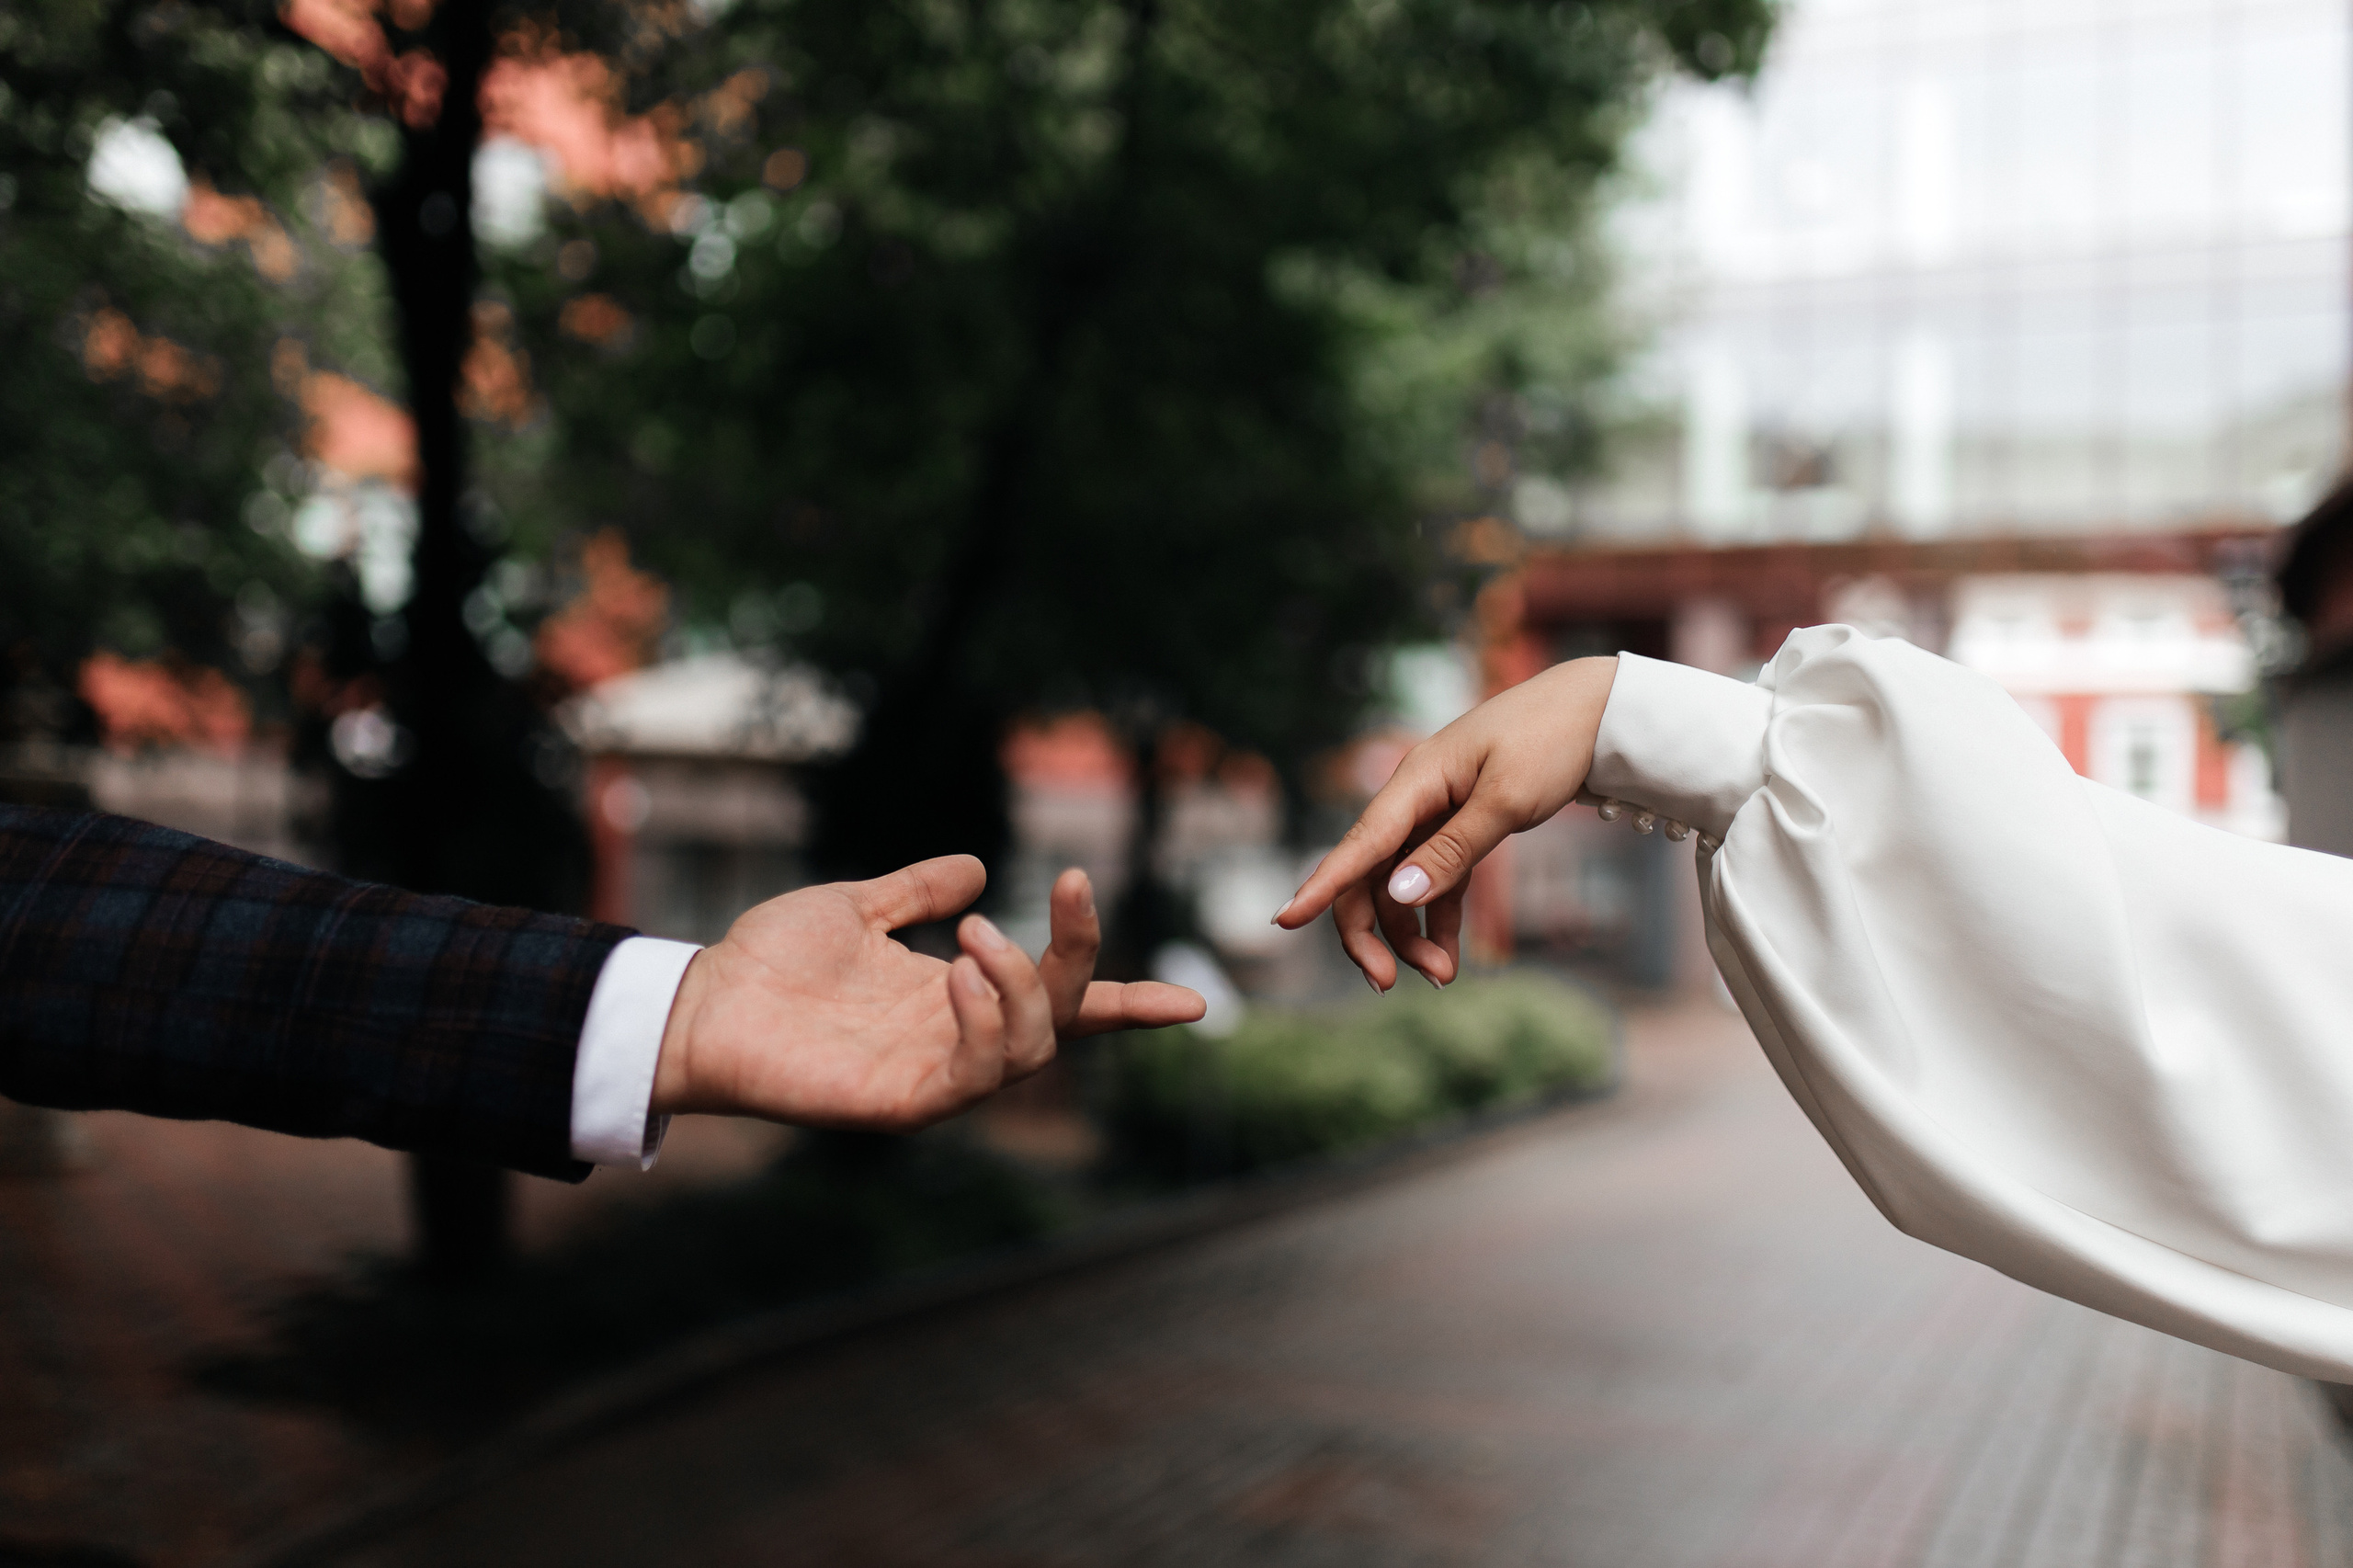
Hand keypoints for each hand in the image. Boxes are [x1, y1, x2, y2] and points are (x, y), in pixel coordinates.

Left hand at [650, 856, 1205, 1130]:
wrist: (697, 1000)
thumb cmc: (766, 962)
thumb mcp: (854, 905)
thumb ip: (916, 891)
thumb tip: (978, 869)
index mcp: (955, 998)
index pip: (1059, 1008)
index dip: (1124, 1006)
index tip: (1195, 1005)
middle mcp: (956, 1041)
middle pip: (1060, 1016)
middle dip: (1081, 952)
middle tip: (1070, 882)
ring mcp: (933, 1078)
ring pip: (1031, 1049)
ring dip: (1024, 984)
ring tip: (973, 937)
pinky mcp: (901, 1106)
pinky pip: (972, 1077)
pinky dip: (982, 1022)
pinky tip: (953, 976)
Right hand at [1274, 655, 1618, 991]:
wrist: (1596, 711)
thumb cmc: (1550, 743)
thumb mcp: (1505, 800)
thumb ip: (1452, 850)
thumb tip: (1399, 894)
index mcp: (1415, 781)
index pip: (1357, 844)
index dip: (1320, 886)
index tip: (1284, 921)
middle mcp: (1414, 798)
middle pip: (1368, 875)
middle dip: (1370, 932)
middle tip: (1387, 985)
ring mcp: (1435, 814)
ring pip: (1400, 885)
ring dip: (1411, 934)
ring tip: (1442, 976)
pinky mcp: (1460, 827)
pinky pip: (1435, 881)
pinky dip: (1439, 918)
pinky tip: (1449, 956)